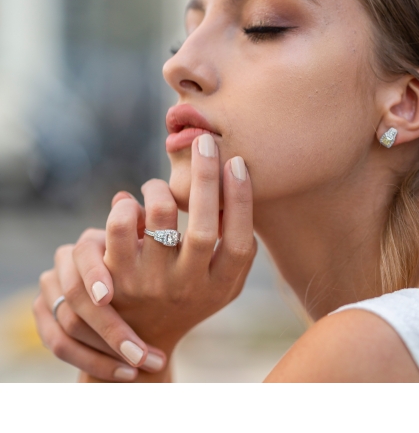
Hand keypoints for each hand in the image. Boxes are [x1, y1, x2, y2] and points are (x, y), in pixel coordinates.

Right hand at [34, 239, 167, 381]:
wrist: (142, 297)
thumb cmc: (154, 271)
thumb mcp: (157, 255)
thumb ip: (158, 243)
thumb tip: (166, 237)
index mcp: (93, 240)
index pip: (84, 253)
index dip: (94, 274)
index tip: (109, 297)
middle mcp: (66, 260)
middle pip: (75, 295)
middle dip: (111, 329)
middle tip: (143, 354)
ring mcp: (51, 287)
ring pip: (67, 324)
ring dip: (105, 352)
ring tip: (143, 365)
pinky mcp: (44, 314)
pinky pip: (59, 345)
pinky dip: (92, 362)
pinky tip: (124, 372)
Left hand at [35, 134, 255, 381]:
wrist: (140, 338)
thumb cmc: (191, 296)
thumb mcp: (223, 282)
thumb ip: (239, 245)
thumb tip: (235, 182)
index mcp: (219, 286)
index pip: (240, 242)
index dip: (242, 200)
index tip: (236, 162)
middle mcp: (188, 287)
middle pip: (203, 227)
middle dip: (207, 177)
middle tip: (205, 140)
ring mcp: (150, 285)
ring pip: (159, 216)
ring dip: (159, 188)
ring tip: (158, 186)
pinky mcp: (115, 279)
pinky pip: (119, 225)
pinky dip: (127, 204)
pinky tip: (132, 205)